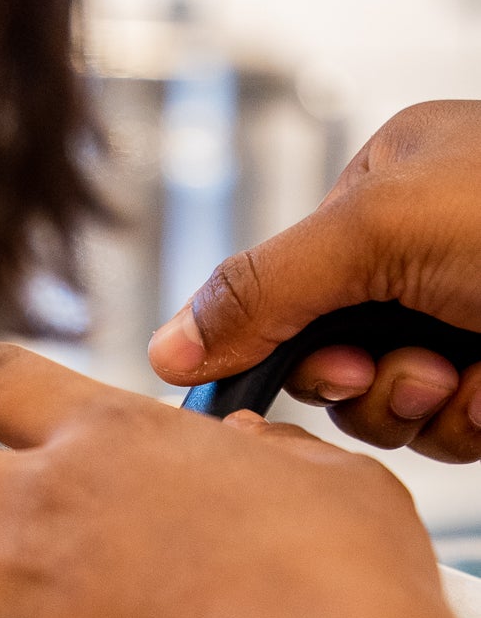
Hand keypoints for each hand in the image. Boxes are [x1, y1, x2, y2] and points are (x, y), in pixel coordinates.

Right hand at [149, 102, 480, 462]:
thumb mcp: (379, 229)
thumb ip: (263, 286)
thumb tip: (167, 345)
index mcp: (392, 187)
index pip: (287, 282)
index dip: (272, 340)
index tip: (243, 390)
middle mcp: (428, 252)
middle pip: (329, 354)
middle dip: (358, 378)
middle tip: (388, 367)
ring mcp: (467, 319)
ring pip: (386, 404)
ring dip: (416, 405)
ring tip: (464, 372)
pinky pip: (447, 430)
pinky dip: (467, 421)